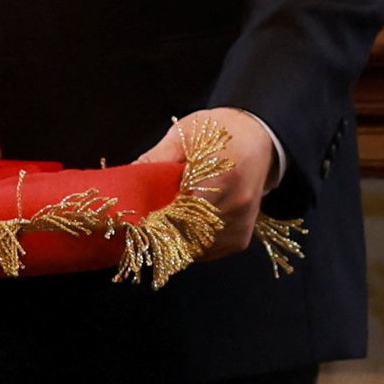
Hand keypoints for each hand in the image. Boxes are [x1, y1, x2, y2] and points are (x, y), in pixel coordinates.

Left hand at [140, 107, 274, 259]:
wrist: (258, 137)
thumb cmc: (217, 132)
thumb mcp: (183, 134)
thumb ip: (155, 159)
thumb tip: (126, 182)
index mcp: (222, 174)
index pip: (180, 211)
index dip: (155, 217)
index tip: (138, 216)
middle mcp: (236, 204)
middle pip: (185, 233)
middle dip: (161, 230)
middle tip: (145, 220)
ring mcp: (240, 224)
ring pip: (194, 248)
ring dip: (175, 239)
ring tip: (166, 218)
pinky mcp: (241, 239)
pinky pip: (206, 252)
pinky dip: (190, 243)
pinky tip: (185, 223)